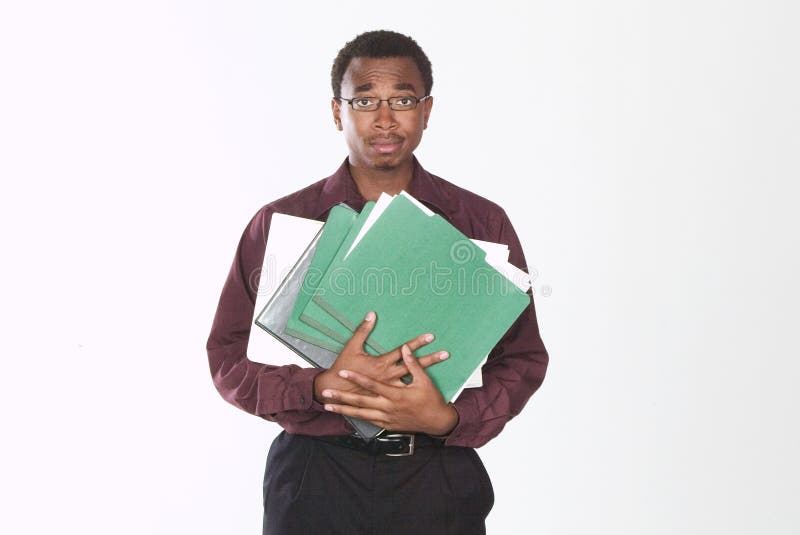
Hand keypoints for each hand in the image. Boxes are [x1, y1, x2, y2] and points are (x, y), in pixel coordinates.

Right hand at [313, 311, 448, 402]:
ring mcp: (389, 387)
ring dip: (426, 375)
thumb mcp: (352, 346)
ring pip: (412, 380)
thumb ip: (363, 330)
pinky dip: (415, 390)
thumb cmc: (344, 368)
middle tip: (444, 354)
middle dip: (430, 359)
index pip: (404, 350)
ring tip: (439, 374)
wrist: (336, 390)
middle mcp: (389, 375)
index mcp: (381, 362)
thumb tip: (371, 314)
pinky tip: (426, 389)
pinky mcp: (387, 396)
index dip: (417, 343)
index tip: (431, 337)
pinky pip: (404, 393)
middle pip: (413, 366)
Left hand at [321, 344, 459, 435]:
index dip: (356, 378)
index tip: (343, 373)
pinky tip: (345, 415)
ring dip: (343, 410)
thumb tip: (405, 348)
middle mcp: (388, 407)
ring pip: (360, 414)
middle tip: (326, 393)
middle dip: (341, 398)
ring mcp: (386, 418)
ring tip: (328, 407)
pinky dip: (356, 418)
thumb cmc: (431, 399)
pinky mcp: (387, 425)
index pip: (371, 385)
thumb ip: (412, 364)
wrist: (436, 422)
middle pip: (360, 403)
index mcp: (395, 394)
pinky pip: (368, 421)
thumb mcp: (424, 380)